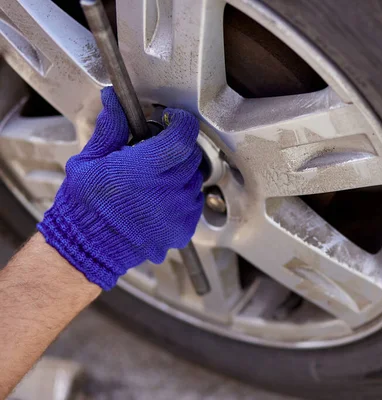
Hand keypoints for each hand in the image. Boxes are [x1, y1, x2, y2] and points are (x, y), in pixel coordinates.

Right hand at [38, 87, 203, 289]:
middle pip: (191, 155)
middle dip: (177, 147)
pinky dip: (183, 195)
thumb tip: (113, 100)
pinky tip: (160, 198)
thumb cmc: (84, 205)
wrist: (87, 248)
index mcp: (141, 170)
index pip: (183, 136)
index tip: (173, 120)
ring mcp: (177, 213)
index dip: (182, 122)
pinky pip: (194, 201)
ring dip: (180, 172)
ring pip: (195, 178)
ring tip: (155, 179)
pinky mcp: (183, 229)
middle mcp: (165, 191)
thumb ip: (111, 129)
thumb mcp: (89, 161)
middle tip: (157, 152)